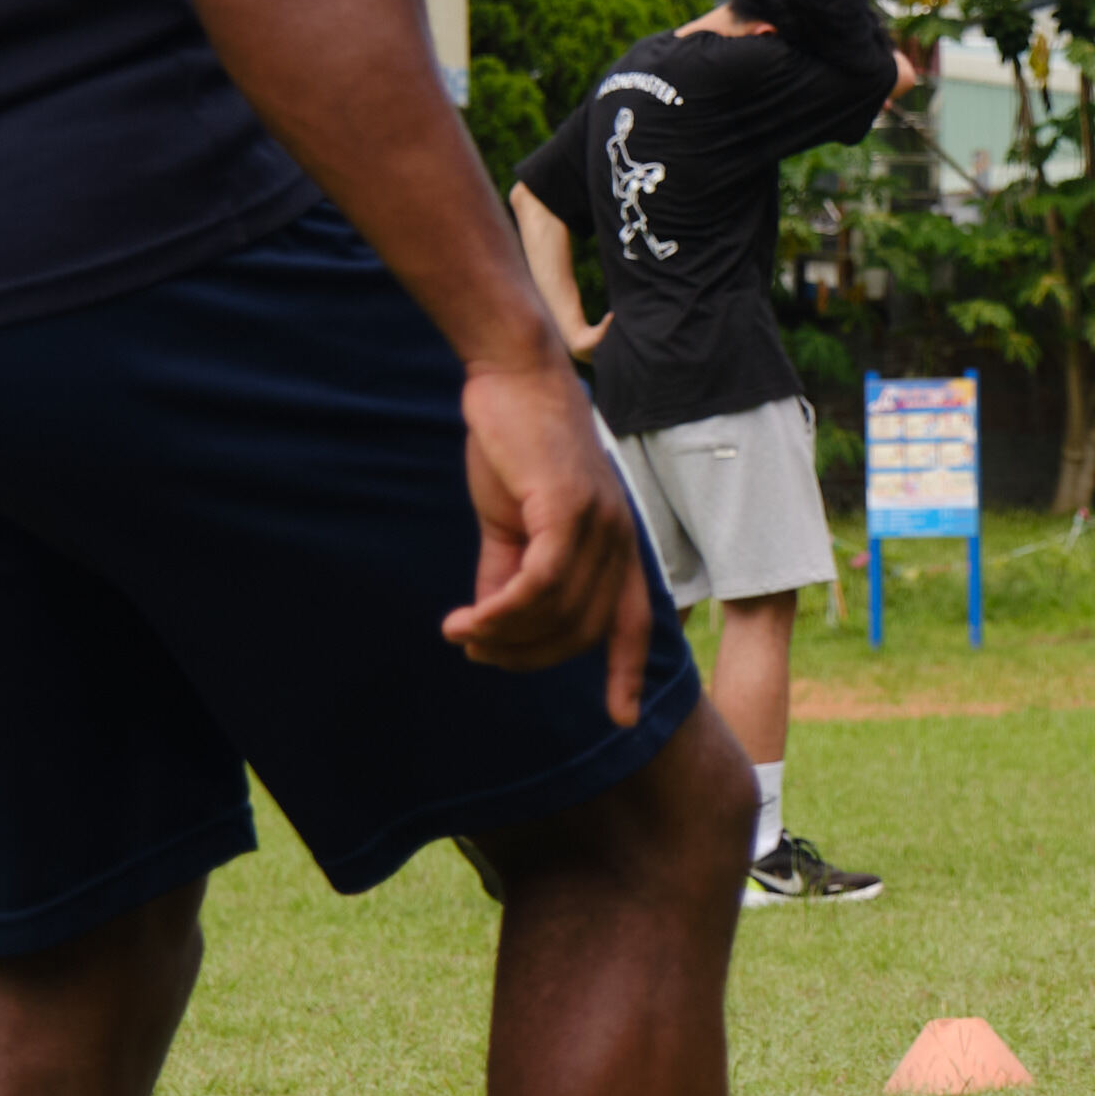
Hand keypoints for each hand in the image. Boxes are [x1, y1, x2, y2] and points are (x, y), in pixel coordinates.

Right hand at [445, 360, 650, 719]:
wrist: (511, 377)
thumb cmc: (514, 445)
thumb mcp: (512, 521)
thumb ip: (507, 571)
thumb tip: (491, 624)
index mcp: (615, 544)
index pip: (632, 621)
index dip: (628, 671)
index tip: (622, 717)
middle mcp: (618, 539)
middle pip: (581, 631)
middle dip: (527, 656)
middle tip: (477, 649)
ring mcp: (600, 524)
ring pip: (557, 612)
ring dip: (505, 636)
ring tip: (463, 633)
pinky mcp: (569, 508)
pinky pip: (540, 584)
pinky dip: (502, 612)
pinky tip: (467, 620)